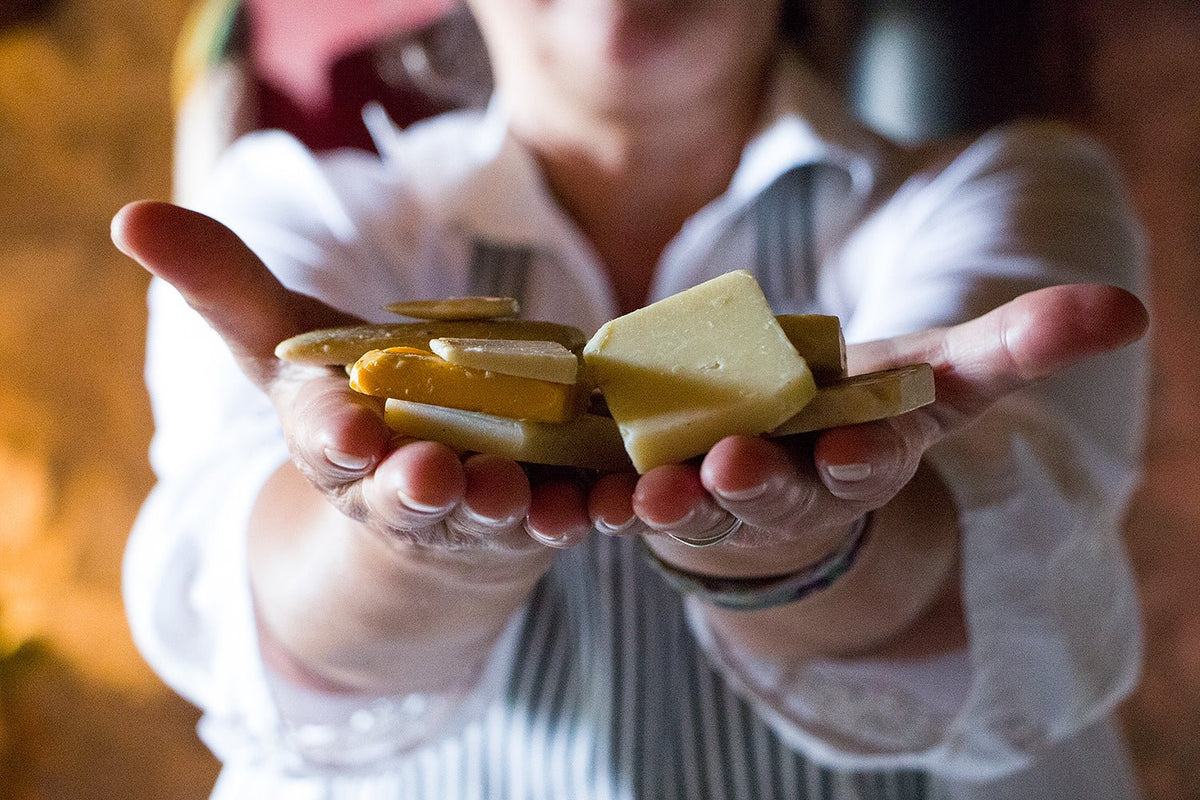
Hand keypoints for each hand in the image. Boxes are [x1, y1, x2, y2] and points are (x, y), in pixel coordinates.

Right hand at [111, 200, 590, 555]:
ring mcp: (479, 507)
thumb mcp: (288, 340)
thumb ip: (226, 286)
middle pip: (409, 494)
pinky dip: (593, 511)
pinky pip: (571, 514)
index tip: (345, 425)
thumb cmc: (355, 401)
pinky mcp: (544, 507)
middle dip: (416, 487)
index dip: (334, 435)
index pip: (327, 443)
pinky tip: (612, 500)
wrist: (427, 472)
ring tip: (522, 498)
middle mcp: (404, 490)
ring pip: (493, 514)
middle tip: (429, 475)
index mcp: (340, 447)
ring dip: (508, 508)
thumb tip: (132, 216)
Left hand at [589, 283, 1148, 576]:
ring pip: (691, 505)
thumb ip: (1015, 345)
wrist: (788, 441)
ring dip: (668, 501)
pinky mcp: (656, 487)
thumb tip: (1126, 310)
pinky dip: (598, 497)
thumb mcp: (938, 372)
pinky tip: (573, 493)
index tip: (859, 449)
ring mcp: (715, 497)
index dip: (865, 458)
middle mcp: (787, 491)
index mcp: (856, 461)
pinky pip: (622, 496)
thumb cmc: (866, 404)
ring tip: (646, 491)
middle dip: (756, 483)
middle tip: (732, 467)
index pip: (869, 466)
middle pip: (772, 492)